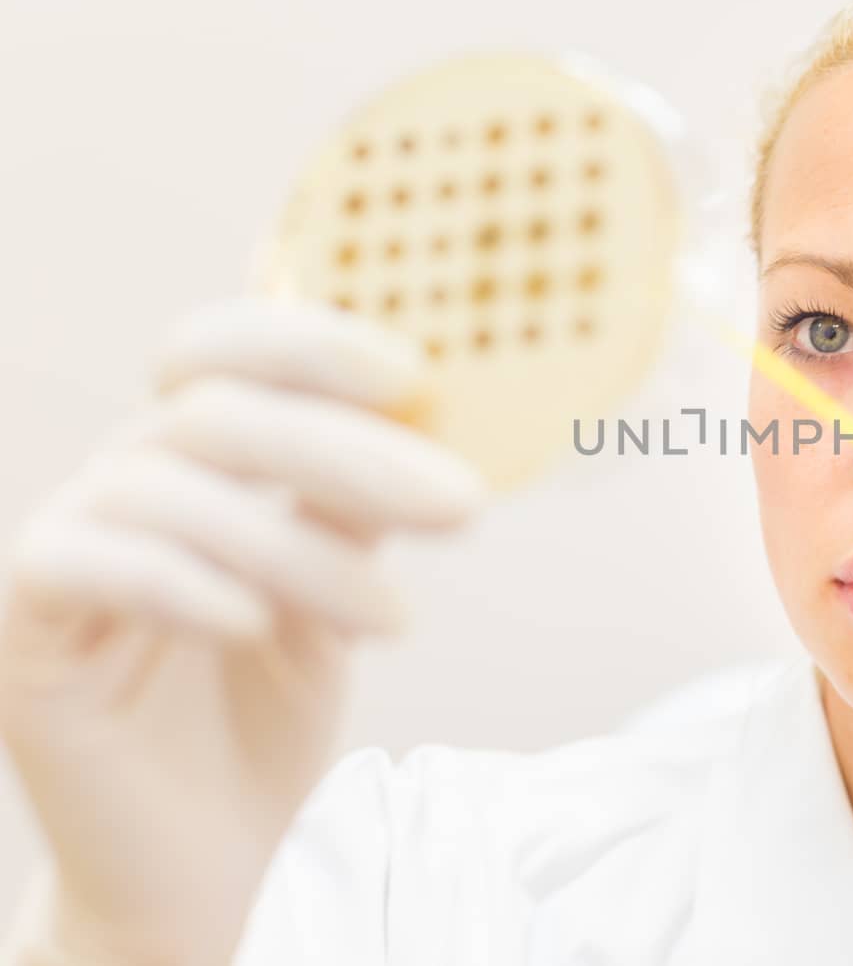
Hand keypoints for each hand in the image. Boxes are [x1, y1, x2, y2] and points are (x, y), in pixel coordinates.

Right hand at [0, 297, 485, 965]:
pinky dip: (186, 585)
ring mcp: (63, 552)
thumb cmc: (267, 713)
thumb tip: (423, 413)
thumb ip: (354, 504)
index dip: (306, 343)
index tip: (414, 375)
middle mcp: (117, 487)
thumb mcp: (336, 592)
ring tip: (395, 623)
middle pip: (213, 415)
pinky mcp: (26, 633)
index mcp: (188, 462)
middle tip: (458, 505)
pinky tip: (258, 626)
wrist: (206, 859)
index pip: (219, 355)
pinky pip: (92, 570)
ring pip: (168, 493)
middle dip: (348, 452)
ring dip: (300, 552)